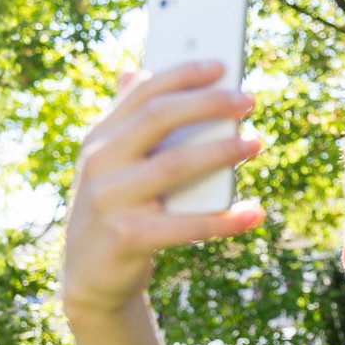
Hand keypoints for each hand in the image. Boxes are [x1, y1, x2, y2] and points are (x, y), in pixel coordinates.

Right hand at [60, 63, 264, 320]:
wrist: (89, 278)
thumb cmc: (115, 212)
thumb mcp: (112, 167)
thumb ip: (128, 123)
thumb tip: (136, 69)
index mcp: (99, 139)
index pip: (142, 93)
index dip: (182, 75)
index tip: (221, 66)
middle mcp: (99, 164)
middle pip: (157, 118)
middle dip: (206, 103)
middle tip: (248, 100)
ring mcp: (109, 200)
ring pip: (174, 165)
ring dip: (220, 152)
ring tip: (255, 143)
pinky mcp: (126, 238)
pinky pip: (185, 225)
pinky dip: (223, 220)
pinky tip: (252, 212)